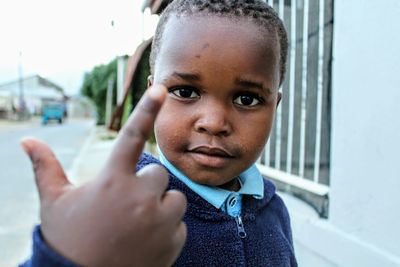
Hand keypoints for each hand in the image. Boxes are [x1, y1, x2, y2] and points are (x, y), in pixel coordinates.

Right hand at [21, 85, 186, 266]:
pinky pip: (179, 224)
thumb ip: (45, 168)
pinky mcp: (174, 242)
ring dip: (160, 207)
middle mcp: (140, 196)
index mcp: (112, 180)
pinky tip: (145, 243)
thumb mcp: (55, 202)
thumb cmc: (67, 240)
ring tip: (136, 225)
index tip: (161, 88)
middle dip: (145, 185)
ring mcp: (160, 220)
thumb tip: (27, 140)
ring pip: (174, 198)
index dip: (146, 109)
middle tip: (125, 205)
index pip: (132, 136)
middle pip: (158, 174)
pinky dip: (167, 230)